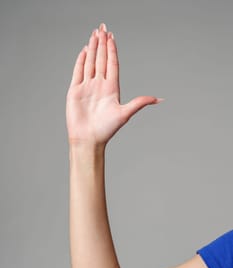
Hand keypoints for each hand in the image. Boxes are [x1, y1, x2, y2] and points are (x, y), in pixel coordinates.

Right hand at [66, 23, 163, 147]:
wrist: (88, 139)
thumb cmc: (106, 129)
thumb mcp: (125, 114)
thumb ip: (140, 102)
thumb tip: (160, 99)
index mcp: (112, 88)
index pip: (112, 64)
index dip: (112, 50)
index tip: (112, 37)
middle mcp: (100, 85)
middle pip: (101, 59)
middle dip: (102, 43)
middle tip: (102, 27)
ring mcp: (87, 87)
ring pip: (90, 62)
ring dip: (92, 48)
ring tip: (94, 34)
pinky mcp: (75, 90)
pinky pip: (78, 72)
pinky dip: (81, 61)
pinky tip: (84, 51)